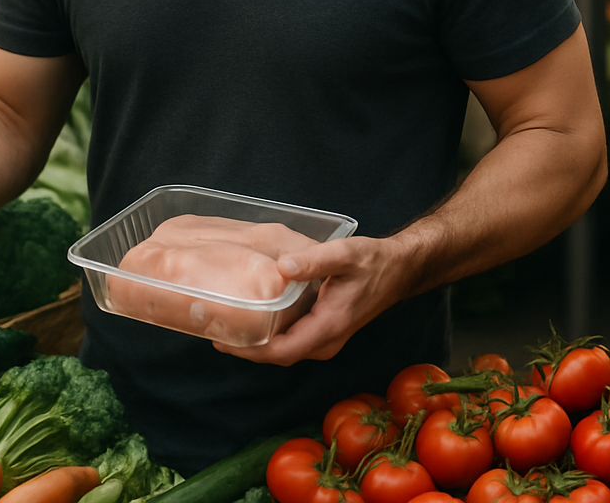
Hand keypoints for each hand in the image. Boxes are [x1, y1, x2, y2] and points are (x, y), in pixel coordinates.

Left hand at [213, 234, 407, 365]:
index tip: (223, 339)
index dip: (251, 350)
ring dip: (255, 343)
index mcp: (328, 327)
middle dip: (246, 349)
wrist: (397, 270)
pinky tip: (250, 316)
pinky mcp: (322, 329)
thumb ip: (315, 260)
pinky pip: (290, 339)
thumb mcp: (345, 255)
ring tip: (224, 325)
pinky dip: (268, 334)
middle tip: (212, 330)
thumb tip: (283, 266)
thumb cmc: (372, 262)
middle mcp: (325, 340)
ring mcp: (324, 337)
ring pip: (283, 349)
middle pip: (278, 355)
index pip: (283, 351)